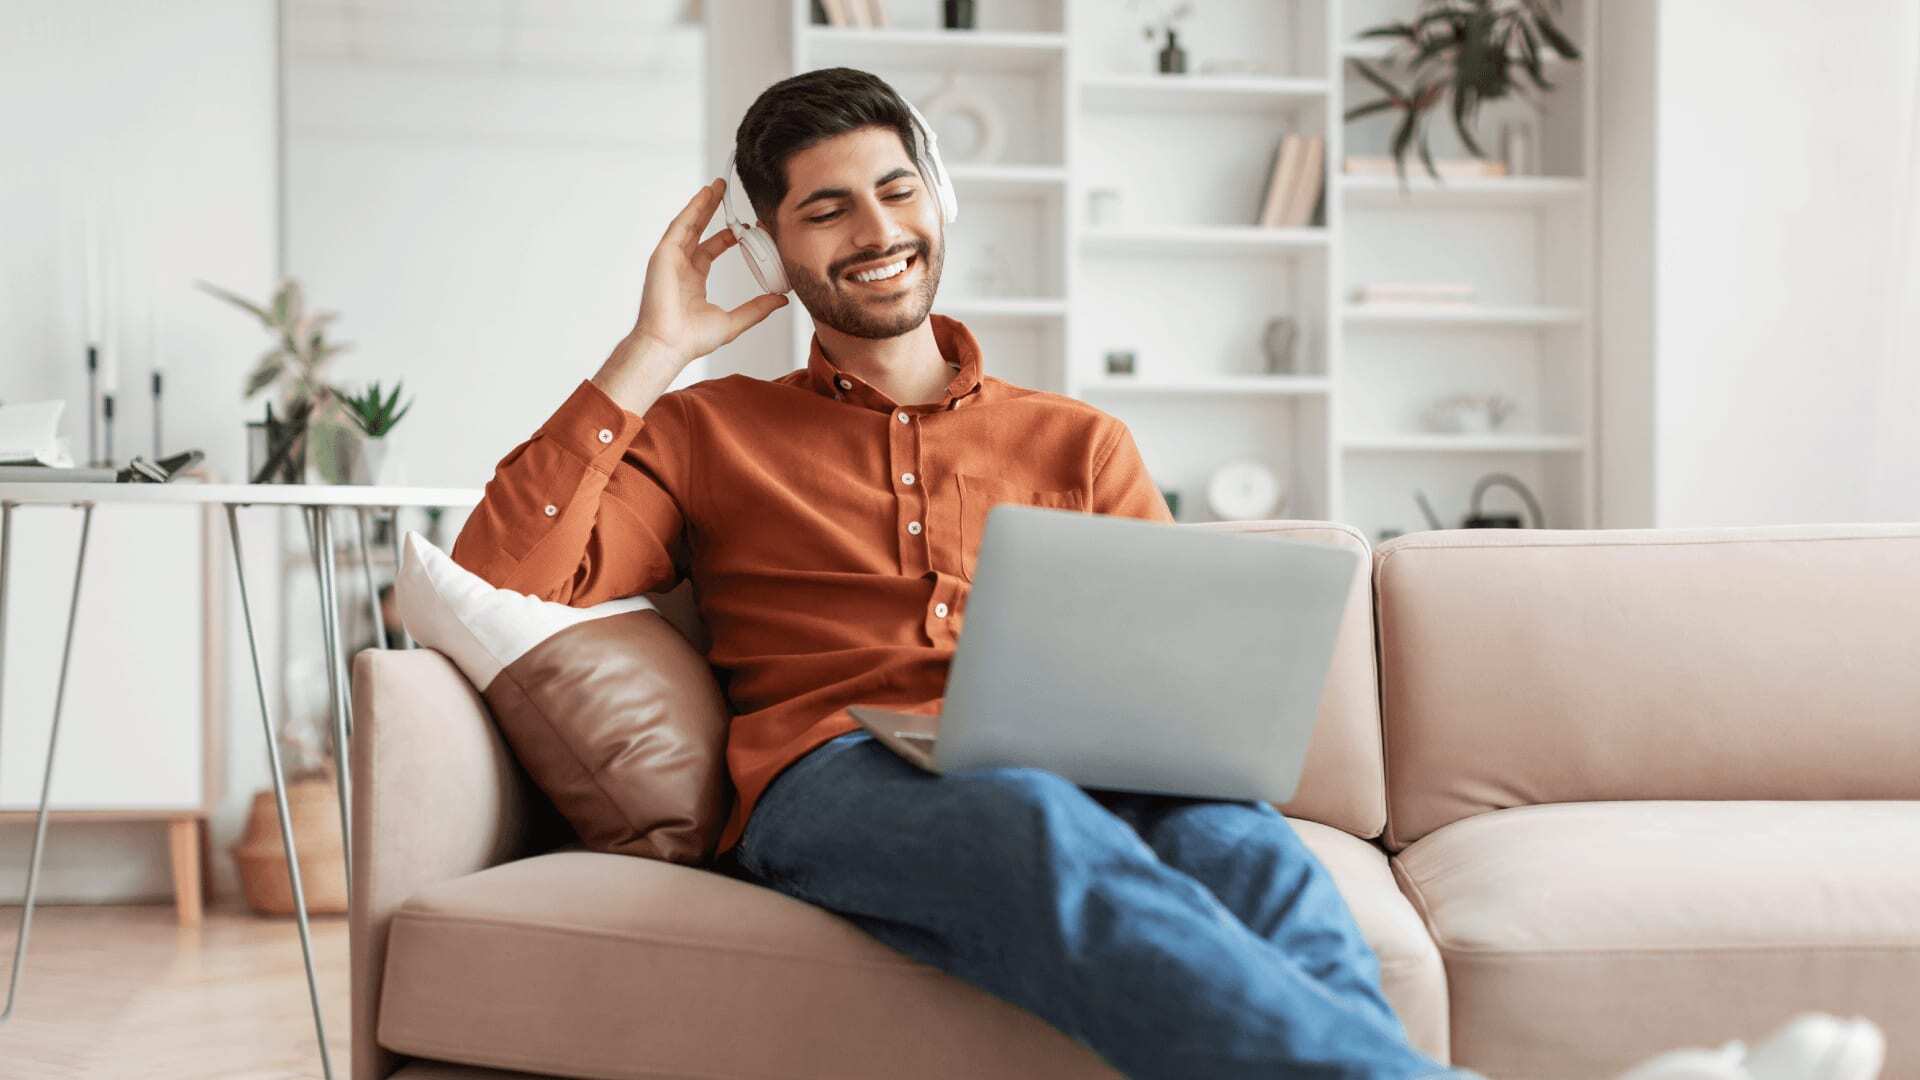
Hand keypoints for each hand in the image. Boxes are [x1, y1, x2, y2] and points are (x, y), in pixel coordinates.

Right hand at [630, 178, 788, 367]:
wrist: (670, 345)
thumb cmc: (692, 340)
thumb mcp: (733, 321)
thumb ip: (757, 309)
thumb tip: (781, 299)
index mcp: (693, 280)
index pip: (711, 250)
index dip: (729, 237)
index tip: (750, 229)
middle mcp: (680, 267)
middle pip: (698, 231)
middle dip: (712, 211)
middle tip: (727, 193)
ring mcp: (670, 260)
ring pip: (689, 224)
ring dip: (702, 204)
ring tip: (717, 186)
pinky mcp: (663, 255)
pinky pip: (680, 226)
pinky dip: (692, 209)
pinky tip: (704, 196)